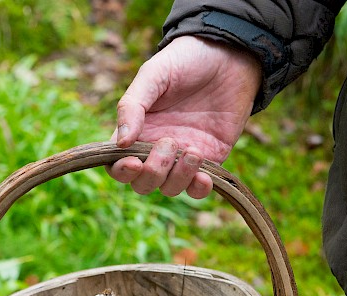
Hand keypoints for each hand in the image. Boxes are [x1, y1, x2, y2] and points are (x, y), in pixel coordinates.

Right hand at [109, 36, 261, 197]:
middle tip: (168, 142)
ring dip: (178, 177)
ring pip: (170, 188)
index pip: (118, 164)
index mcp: (136, 131)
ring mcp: (182, 157)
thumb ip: (132, 107)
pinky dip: (198, 189)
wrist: (229, 55)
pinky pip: (198, 189)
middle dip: (152, 173)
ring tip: (193, 149)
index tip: (133, 162)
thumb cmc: (185, 61)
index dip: (121, 171)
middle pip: (143, 183)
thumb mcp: (153, 75)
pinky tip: (204, 176)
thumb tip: (120, 144)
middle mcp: (156, 149)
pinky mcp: (210, 160)